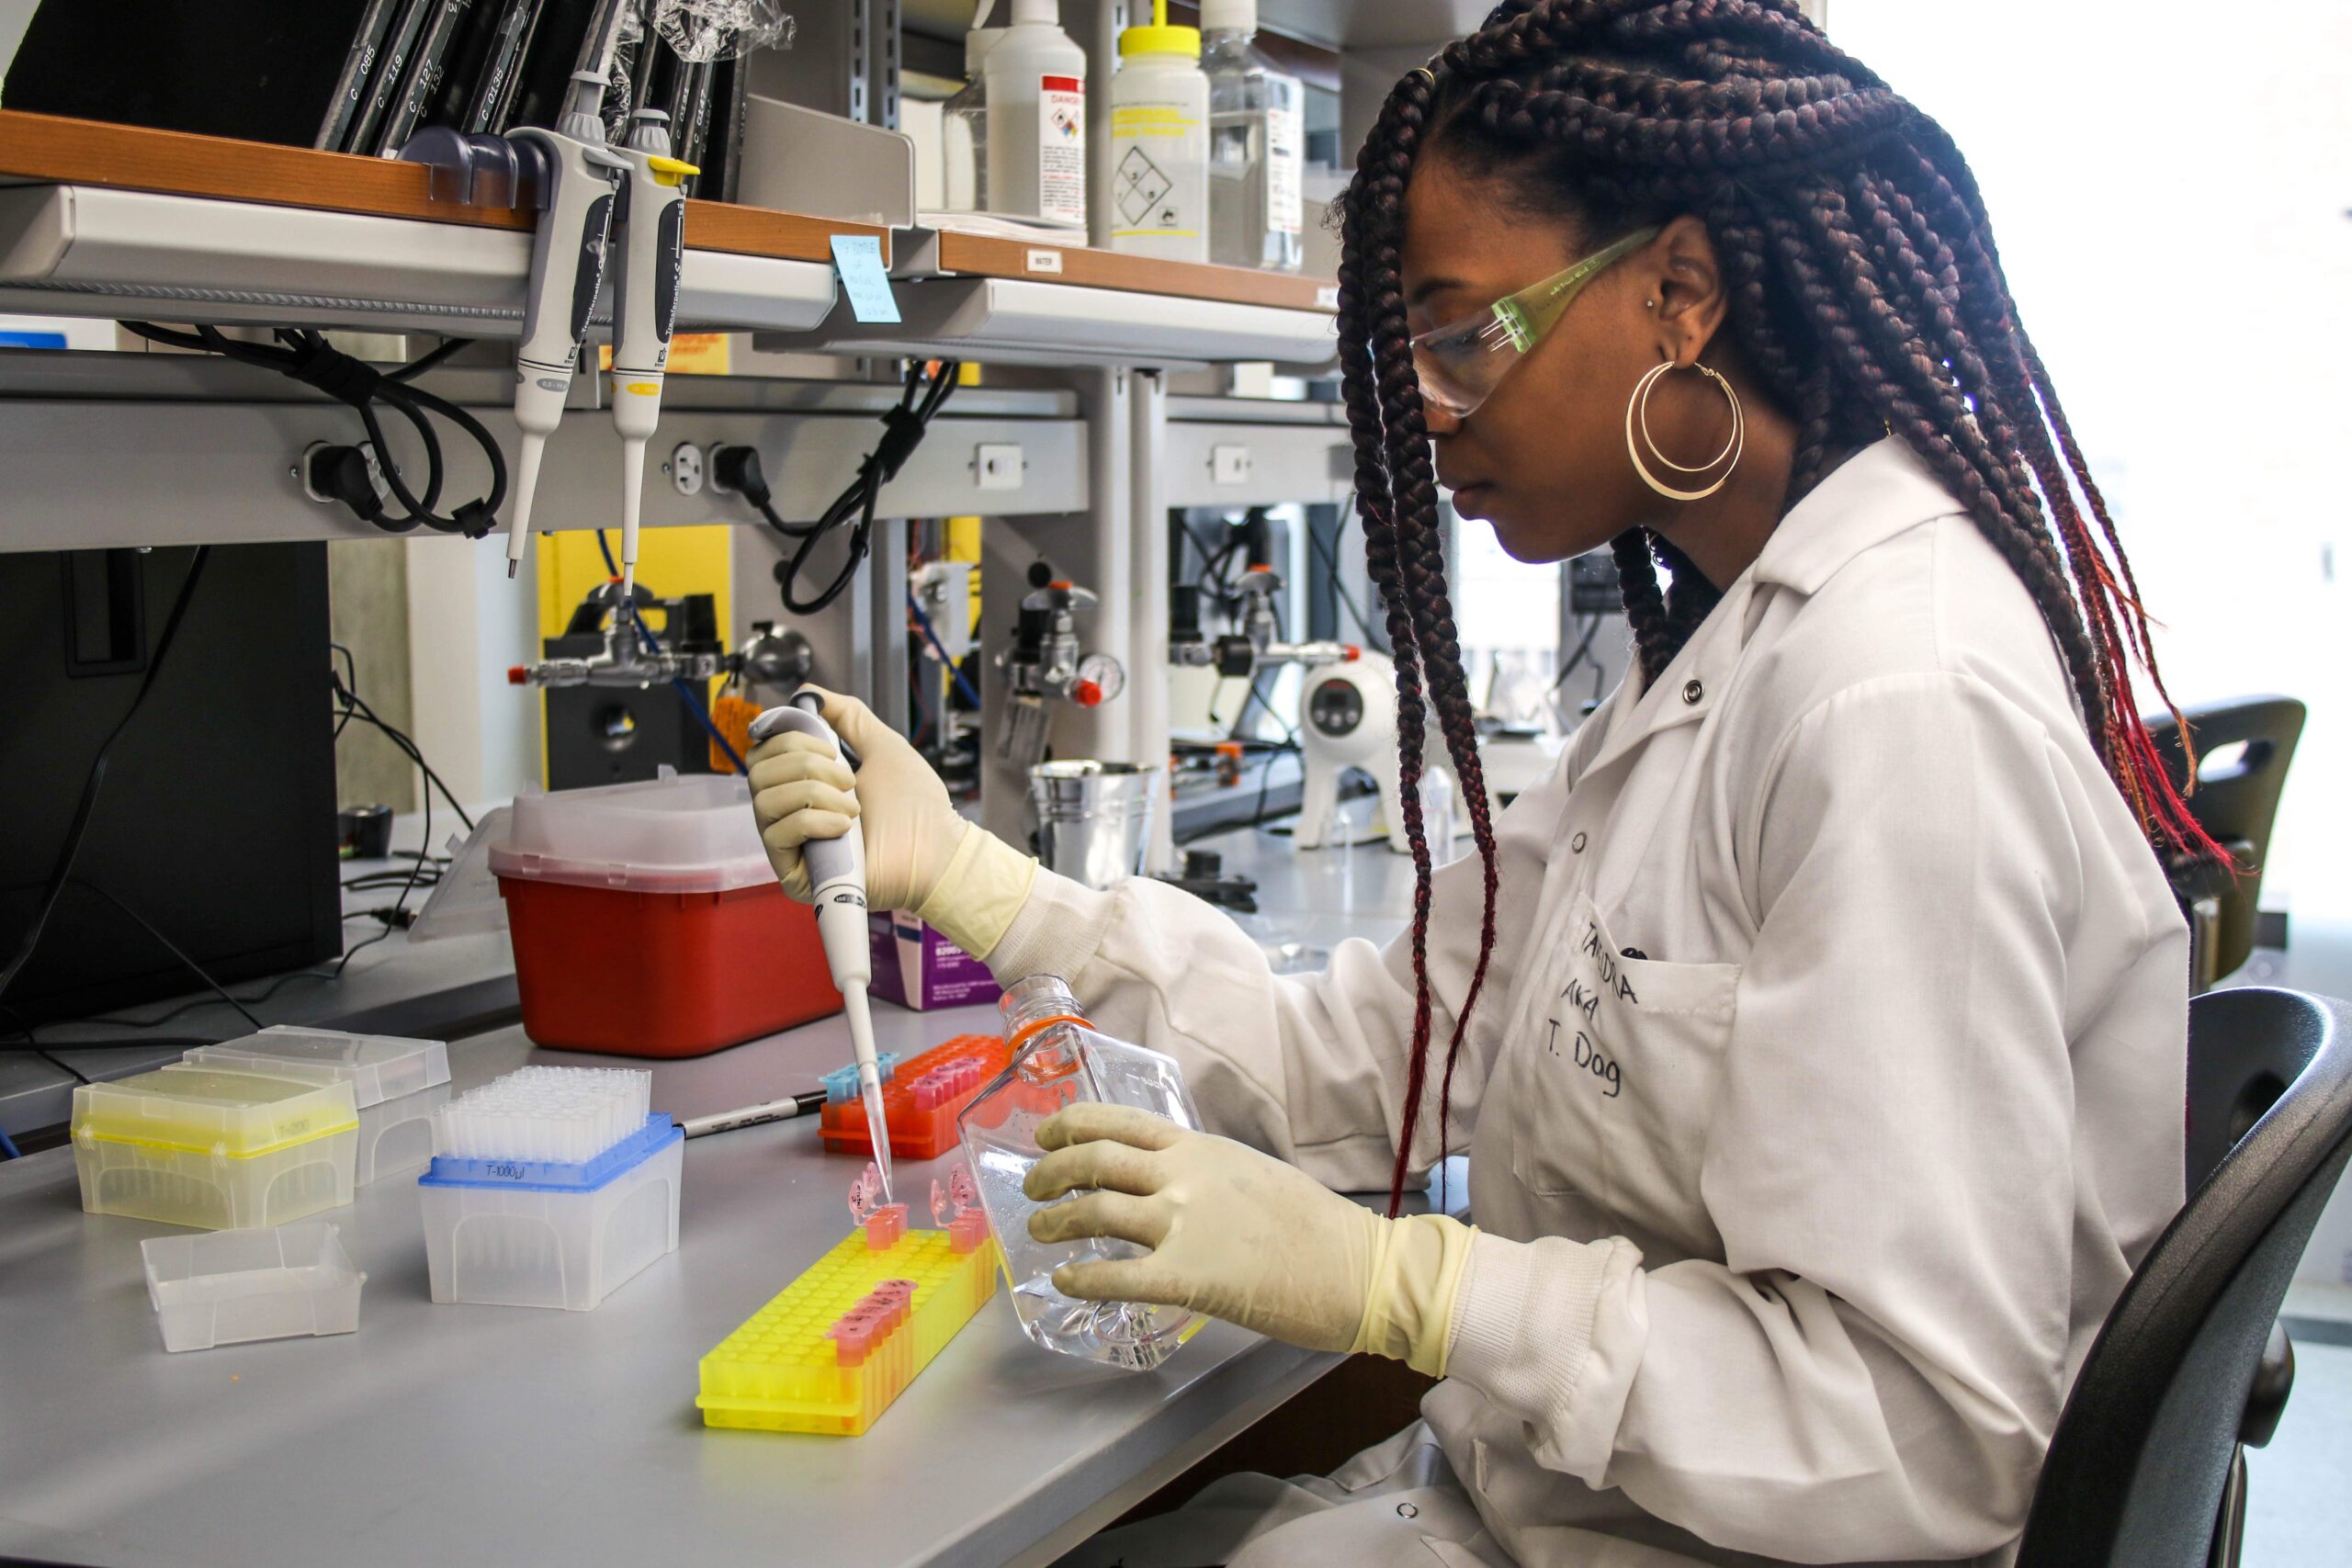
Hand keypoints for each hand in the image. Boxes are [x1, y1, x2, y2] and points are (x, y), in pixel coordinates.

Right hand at [748, 686, 966, 908]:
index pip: (763, 753)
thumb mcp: (880, 744)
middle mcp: (790, 811)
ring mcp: (790, 845)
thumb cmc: (916, 804)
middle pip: (758, 772)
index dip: (789, 739)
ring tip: (854, 808)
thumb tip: (808, 692)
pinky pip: (777, 834)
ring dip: (815, 794)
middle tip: (850, 780)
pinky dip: (812, 822)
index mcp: (804, 783)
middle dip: (807, 765)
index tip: (829, 746)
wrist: (935, 849)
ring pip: (764, 800)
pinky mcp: (793, 874)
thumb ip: (846, 715)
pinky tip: (844, 827)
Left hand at [1024, 1105, 1474, 1371]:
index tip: (1046, 1134)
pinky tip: (1066, 1284)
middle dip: (1051, 1171)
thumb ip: (1203, 1171)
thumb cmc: (1314, 1225)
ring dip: (1056, 1220)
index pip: (1118, 1121)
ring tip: (1041, 1231)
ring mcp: (1183, 1224)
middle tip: (1032, 1186)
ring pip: (1095, 1212)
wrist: (1358, 1267)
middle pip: (1094, 1160)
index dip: (1070, 1124)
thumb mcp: (1251, 1172)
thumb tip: (1164, 1181)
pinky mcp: (1187, 1277)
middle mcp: (1184, 1176)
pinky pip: (1116, 1277)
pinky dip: (1081, 1279)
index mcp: (1201, 1148)